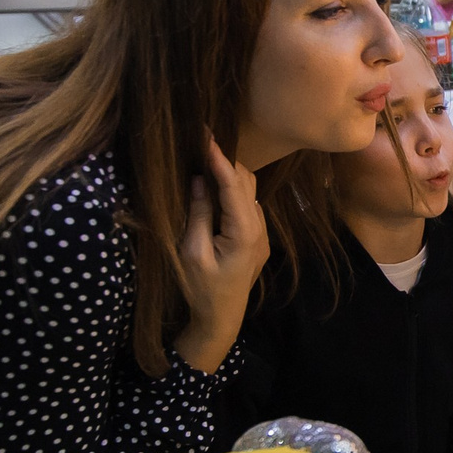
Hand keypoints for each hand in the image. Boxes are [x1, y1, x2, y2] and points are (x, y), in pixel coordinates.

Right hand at [173, 138, 266, 370]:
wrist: (221, 319)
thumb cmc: (201, 290)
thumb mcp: (191, 253)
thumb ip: (198, 214)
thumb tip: (200, 180)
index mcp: (244, 233)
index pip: (233, 184)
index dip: (219, 157)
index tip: (206, 133)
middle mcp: (259, 229)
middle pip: (246, 182)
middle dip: (225, 161)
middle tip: (200, 142)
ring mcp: (261, 234)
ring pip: (248, 192)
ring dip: (228, 175)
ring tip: (204, 158)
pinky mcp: (256, 238)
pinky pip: (246, 205)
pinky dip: (231, 191)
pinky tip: (212, 186)